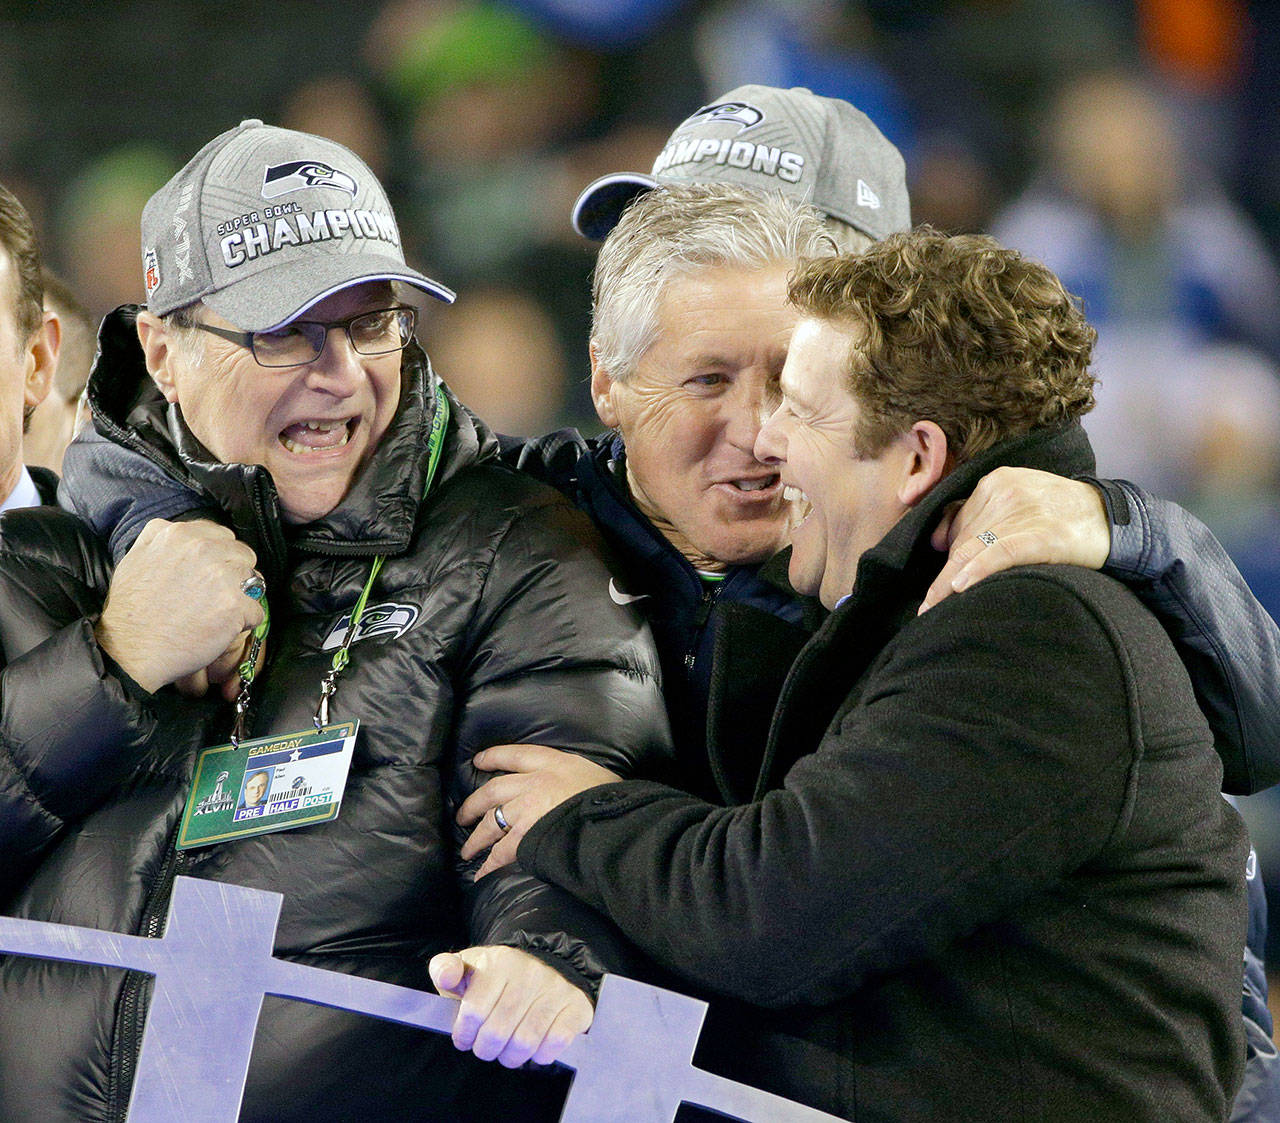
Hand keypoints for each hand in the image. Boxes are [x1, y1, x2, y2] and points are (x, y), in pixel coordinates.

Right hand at [95, 519, 265, 692]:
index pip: (222, 535)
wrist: (131, 652)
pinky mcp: (235, 603)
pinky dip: (244, 624)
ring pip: (254, 581)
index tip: (210, 576)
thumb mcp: (134, 560)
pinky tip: (220, 630)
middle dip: (234, 576)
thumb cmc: (131, 613)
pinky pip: (257, 611)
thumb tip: (178, 531)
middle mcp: (202, 548)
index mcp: (178, 534)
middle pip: (243, 555)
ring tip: (215, 615)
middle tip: (213, 598)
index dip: (220, 558)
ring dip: (242, 599)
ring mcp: (221, 575)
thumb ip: (158, 539)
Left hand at [428, 944, 592, 1067]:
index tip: (464, 1038)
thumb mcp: (467, 968)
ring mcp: (555, 988)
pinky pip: (556, 1041)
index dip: (464, 1034)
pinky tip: (534, 1048)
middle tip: (485, 1048)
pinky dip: (542, 1054)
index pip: (474, 1011)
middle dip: (486, 1049)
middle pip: (498, 1032)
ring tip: (506, 1051)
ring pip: (526, 1042)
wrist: (542, 964)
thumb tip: (446, 976)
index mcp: (498, 962)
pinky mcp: (576, 1005)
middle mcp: (530, 972)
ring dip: (511, 1057)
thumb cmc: (494, 976)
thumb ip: (446, 969)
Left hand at [458, 744, 620, 877]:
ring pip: (492, 821)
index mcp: (553, 764)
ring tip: (468, 850)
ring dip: (477, 838)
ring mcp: (527, 810)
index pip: (516, 755)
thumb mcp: (595, 775)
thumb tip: (575, 789)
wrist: (614, 818)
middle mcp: (534, 783)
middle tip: (463, 815)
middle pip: (493, 790)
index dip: (494, 757)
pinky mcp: (526, 837)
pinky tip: (482, 874)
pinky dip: (489, 864)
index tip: (479, 760)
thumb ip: (576, 778)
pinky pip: (501, 853)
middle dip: (474, 804)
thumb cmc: (613, 798)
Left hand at [919, 467, 1109, 613]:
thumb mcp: (1020, 501)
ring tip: (932, 611)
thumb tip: (938, 541)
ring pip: (972, 550)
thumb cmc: (1063, 517)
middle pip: (963, 541)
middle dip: (943, 577)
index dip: (946, 558)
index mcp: (996, 482)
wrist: (1114, 520)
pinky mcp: (1039, 533)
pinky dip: (976, 572)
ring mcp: (1022, 511)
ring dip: (947, 585)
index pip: (959, 525)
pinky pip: (998, 553)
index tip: (933, 585)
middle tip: (928, 606)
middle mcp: (1003, 490)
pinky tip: (958, 588)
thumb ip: (981, 515)